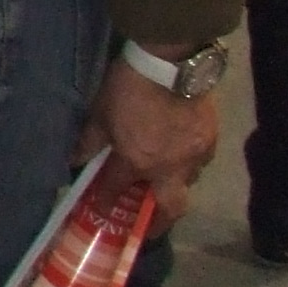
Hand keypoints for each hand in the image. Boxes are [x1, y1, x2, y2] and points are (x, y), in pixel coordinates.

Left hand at [80, 59, 218, 216]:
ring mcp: (195, 155)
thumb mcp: (100, 113)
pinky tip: (181, 154)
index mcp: (137, 162)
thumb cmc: (129, 87)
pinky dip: (190, 163)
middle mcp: (169, 168)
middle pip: (171, 207)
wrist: (171, 62)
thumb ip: (90, 141)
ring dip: (175, 186)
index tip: (103, 207)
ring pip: (189, 183)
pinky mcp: (212, 138)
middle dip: (161, 221)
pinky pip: (202, 161)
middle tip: (151, 224)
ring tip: (164, 179)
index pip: (118, 190)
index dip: (107, 200)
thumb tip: (75, 159)